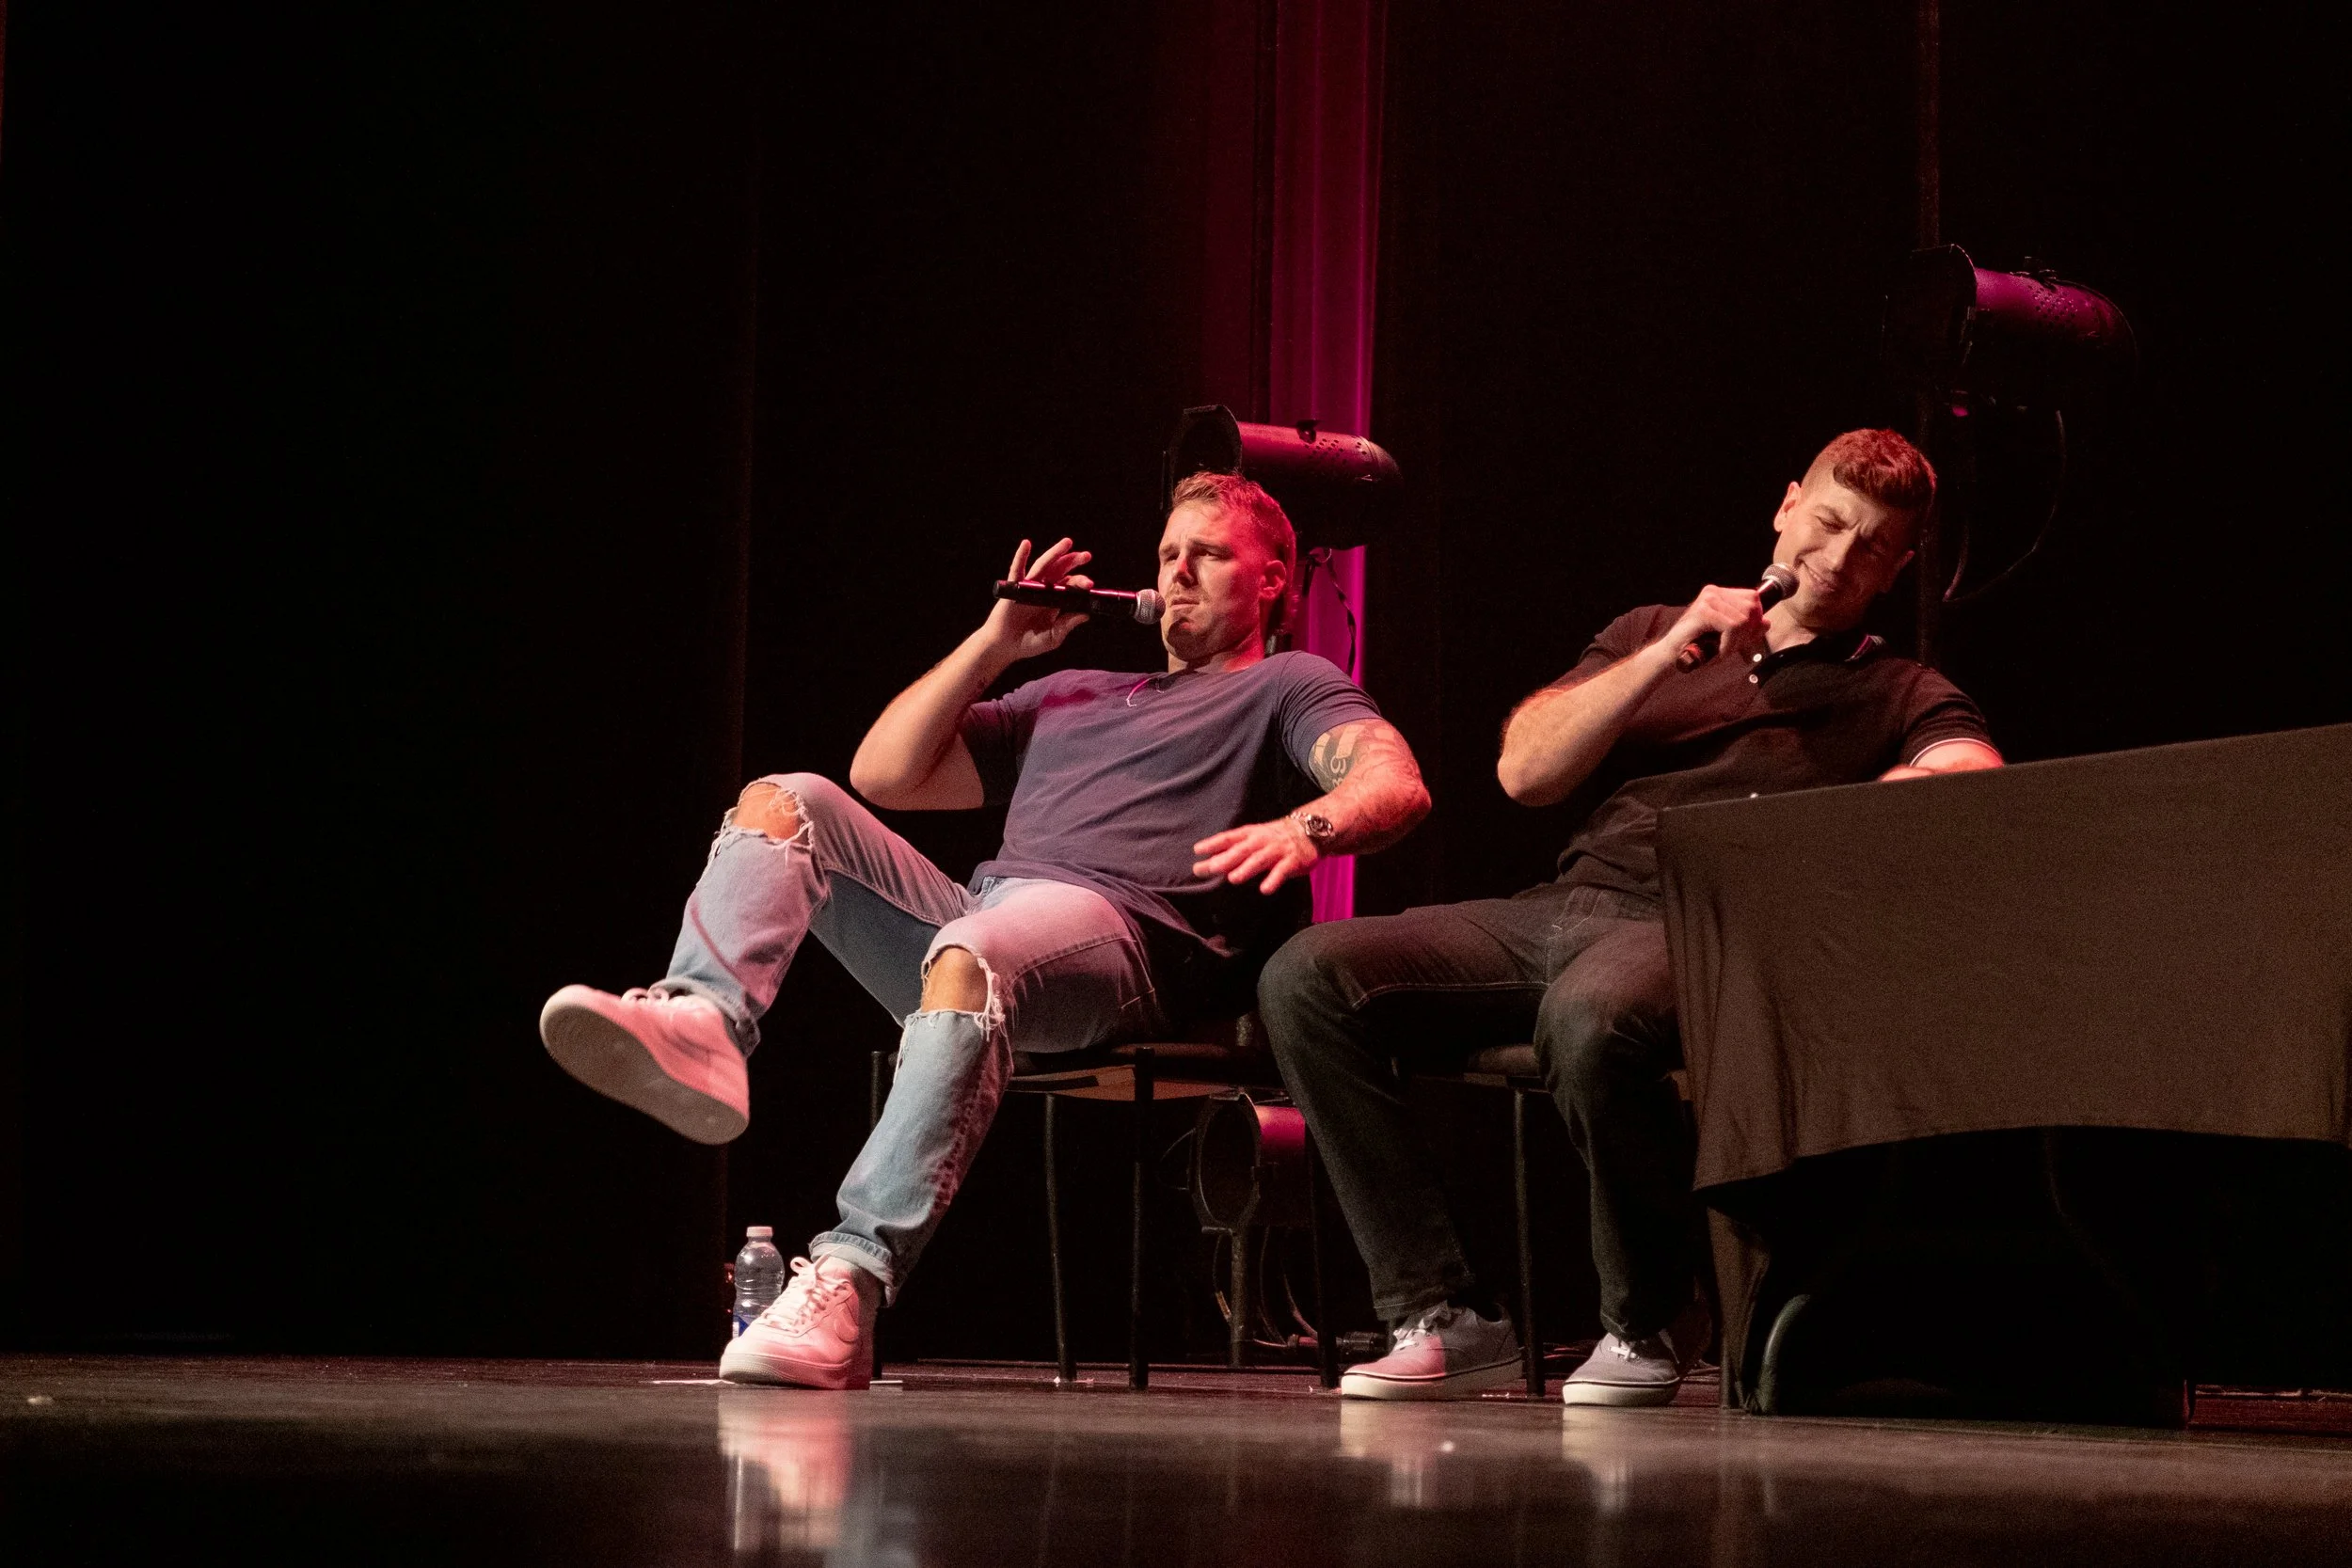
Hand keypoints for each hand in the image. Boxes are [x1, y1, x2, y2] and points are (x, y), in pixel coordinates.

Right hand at [982, 537, 1094, 660]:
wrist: (1005, 647)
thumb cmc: (1028, 643)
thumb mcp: (1052, 637)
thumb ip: (1066, 625)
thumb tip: (1085, 614)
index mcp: (1055, 600)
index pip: (1070, 586)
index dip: (1080, 582)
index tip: (1090, 584)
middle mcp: (1044, 590)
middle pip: (1060, 571)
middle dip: (1073, 561)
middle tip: (1087, 555)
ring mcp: (1029, 587)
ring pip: (1044, 566)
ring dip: (1055, 553)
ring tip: (1068, 542)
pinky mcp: (1014, 588)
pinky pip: (1017, 570)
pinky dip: (1021, 556)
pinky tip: (1026, 544)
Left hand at [1192, 817, 1320, 894]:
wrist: (1309, 830)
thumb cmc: (1274, 838)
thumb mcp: (1253, 838)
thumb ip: (1234, 851)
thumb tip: (1208, 863)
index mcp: (1249, 834)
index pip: (1228, 837)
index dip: (1213, 843)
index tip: (1197, 850)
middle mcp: (1261, 841)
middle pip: (1240, 850)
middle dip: (1224, 859)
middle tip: (1208, 868)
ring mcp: (1277, 850)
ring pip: (1259, 860)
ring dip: (1246, 869)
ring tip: (1233, 879)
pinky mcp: (1292, 861)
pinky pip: (1282, 871)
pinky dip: (1273, 880)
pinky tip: (1265, 889)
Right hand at [1664, 583, 1766, 668]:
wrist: (1671, 655)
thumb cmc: (1698, 646)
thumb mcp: (1728, 637)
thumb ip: (1747, 629)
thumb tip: (1766, 622)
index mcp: (1719, 593)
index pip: (1753, 598)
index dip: (1755, 619)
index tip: (1745, 638)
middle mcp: (1713, 592)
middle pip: (1751, 608)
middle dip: (1748, 632)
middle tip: (1733, 647)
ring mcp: (1708, 599)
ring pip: (1743, 619)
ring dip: (1737, 641)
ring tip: (1723, 650)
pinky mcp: (1703, 611)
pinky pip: (1732, 627)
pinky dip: (1729, 644)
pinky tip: (1719, 652)